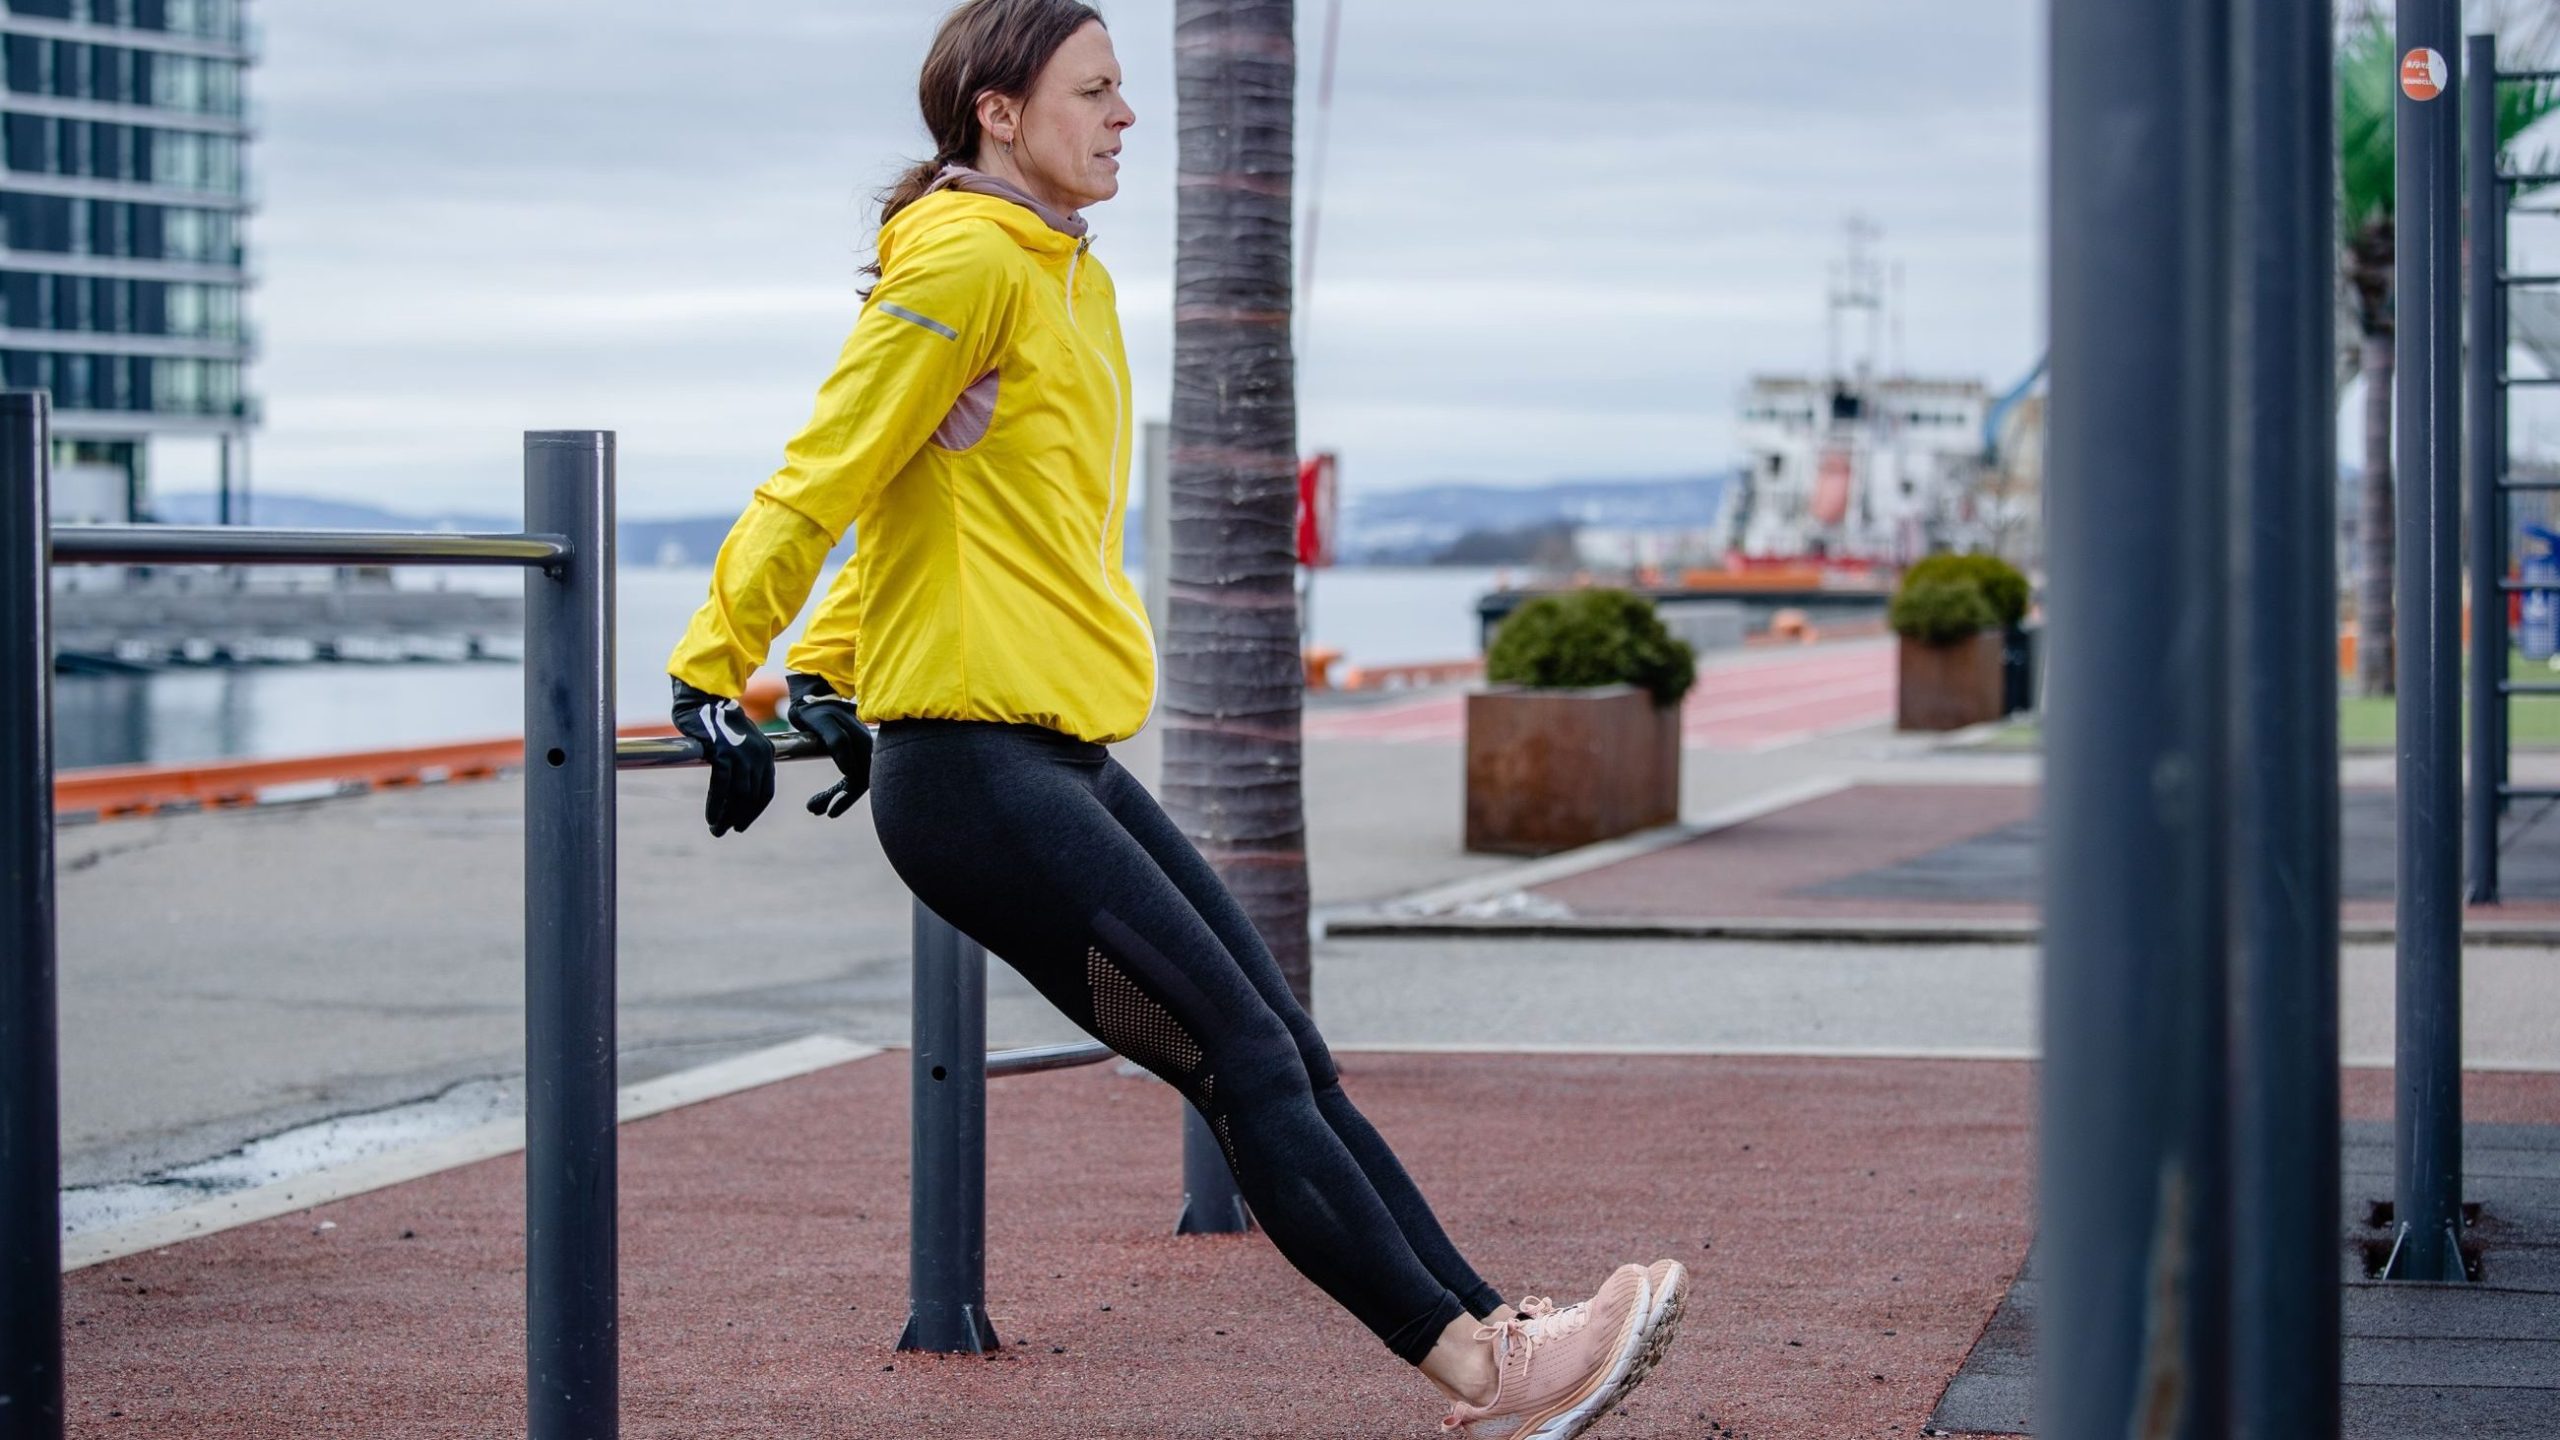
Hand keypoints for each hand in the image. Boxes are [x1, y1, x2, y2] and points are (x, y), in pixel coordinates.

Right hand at [669, 676, 775, 835]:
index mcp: (766, 754)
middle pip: (752, 797)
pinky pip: (722, 787)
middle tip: (726, 831)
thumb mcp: (741, 742)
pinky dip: (716, 805)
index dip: (754, 811)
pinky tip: (711, 817)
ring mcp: (743, 754)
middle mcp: (758, 755)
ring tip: (717, 830)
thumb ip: (744, 763)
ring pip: (738, 795)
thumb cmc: (718, 722)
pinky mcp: (725, 753)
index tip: (742, 824)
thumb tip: (738, 791)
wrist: (705, 700)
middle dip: (740, 818)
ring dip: (727, 816)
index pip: (765, 792)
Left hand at [786, 672, 873, 818]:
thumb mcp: (824, 723)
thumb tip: (851, 771)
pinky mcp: (850, 752)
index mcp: (863, 742)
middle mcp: (866, 748)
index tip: (830, 811)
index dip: (847, 797)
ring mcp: (859, 750)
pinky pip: (847, 776)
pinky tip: (819, 800)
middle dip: (839, 800)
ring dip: (834, 797)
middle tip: (814, 809)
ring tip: (812, 807)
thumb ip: (839, 743)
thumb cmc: (815, 709)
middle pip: (859, 783)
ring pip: (852, 782)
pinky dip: (834, 790)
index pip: (862, 778)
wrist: (810, 696)